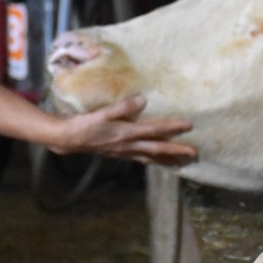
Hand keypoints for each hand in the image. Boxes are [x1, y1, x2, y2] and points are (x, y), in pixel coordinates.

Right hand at [52, 94, 196, 166]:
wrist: (68, 139)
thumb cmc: (84, 124)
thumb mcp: (102, 113)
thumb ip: (122, 107)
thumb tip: (142, 100)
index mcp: (126, 133)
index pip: (154, 131)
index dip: (172, 128)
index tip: (188, 125)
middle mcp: (128, 145)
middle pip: (157, 149)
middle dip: (176, 150)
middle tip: (194, 153)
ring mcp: (124, 151)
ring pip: (150, 157)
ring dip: (167, 159)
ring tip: (181, 162)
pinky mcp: (119, 153)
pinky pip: (141, 159)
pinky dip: (152, 160)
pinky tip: (156, 160)